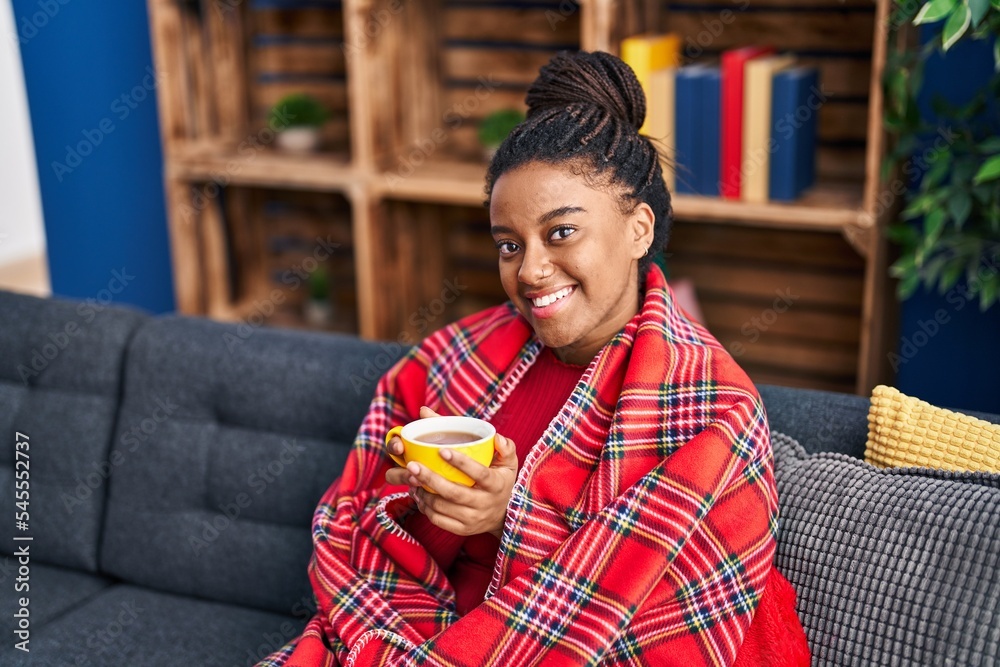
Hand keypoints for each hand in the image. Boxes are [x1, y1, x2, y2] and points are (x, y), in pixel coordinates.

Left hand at [384, 407, 518, 538]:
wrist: (503, 516)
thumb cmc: (501, 482)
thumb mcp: (509, 464)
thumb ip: (505, 448)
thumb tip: (496, 437)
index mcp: (496, 485)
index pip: (479, 473)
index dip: (461, 463)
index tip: (441, 450)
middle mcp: (484, 504)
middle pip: (453, 492)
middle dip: (430, 478)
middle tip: (412, 465)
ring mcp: (473, 519)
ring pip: (442, 507)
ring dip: (423, 493)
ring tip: (411, 479)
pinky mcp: (462, 529)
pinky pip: (438, 520)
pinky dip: (425, 508)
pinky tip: (418, 495)